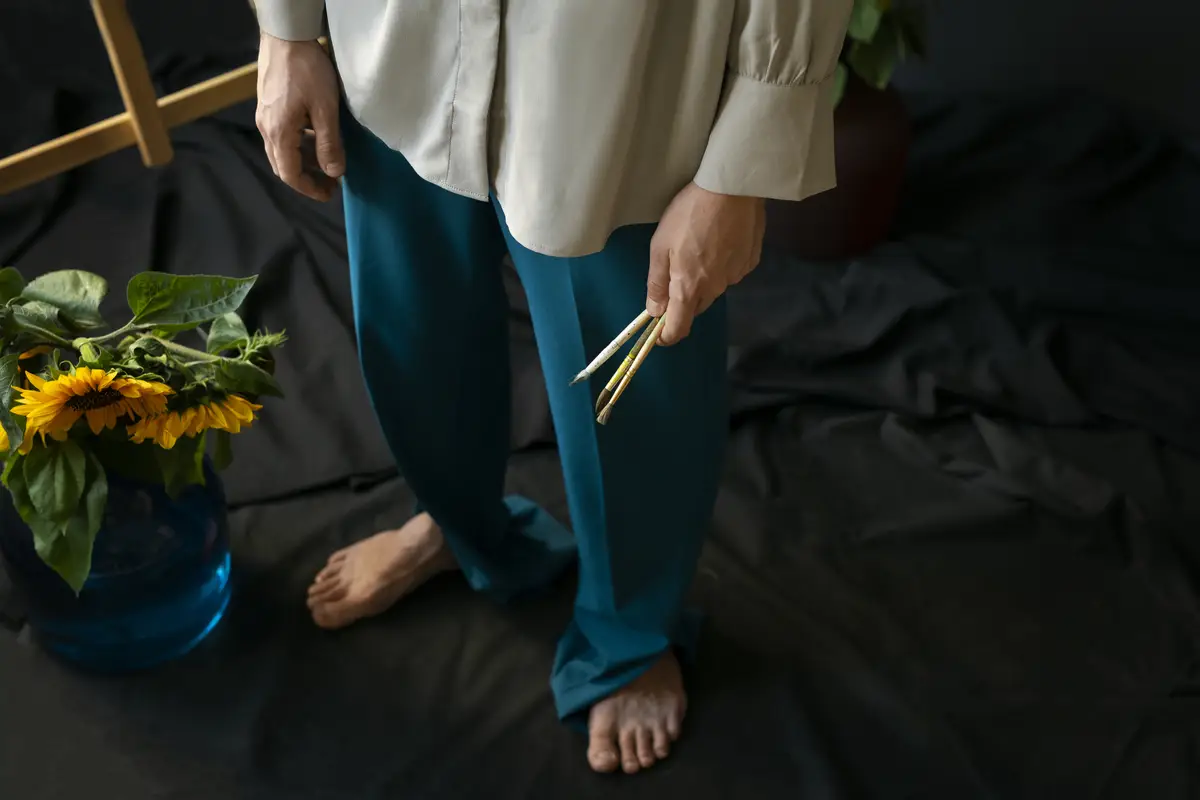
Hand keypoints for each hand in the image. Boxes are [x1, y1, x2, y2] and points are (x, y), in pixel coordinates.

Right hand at [255, 34, 343, 200]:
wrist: (286, 36)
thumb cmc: (307, 71)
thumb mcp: (325, 110)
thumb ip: (329, 144)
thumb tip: (334, 173)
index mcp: (279, 134)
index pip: (290, 175)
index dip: (309, 189)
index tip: (329, 194)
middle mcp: (266, 129)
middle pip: (283, 166)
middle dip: (306, 178)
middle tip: (330, 182)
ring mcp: (264, 116)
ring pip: (281, 151)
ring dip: (303, 161)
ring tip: (326, 162)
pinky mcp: (268, 105)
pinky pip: (281, 136)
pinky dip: (298, 145)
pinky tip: (315, 138)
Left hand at [645, 183, 765, 344]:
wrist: (731, 189)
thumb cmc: (688, 215)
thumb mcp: (660, 247)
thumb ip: (657, 283)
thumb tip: (654, 311)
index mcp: (690, 288)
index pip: (679, 328)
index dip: (667, 336)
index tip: (659, 333)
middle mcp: (716, 289)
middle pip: (696, 307)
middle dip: (683, 301)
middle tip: (675, 273)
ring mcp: (736, 276)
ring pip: (714, 289)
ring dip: (703, 280)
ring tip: (699, 248)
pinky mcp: (750, 261)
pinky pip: (731, 272)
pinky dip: (722, 265)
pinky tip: (719, 241)